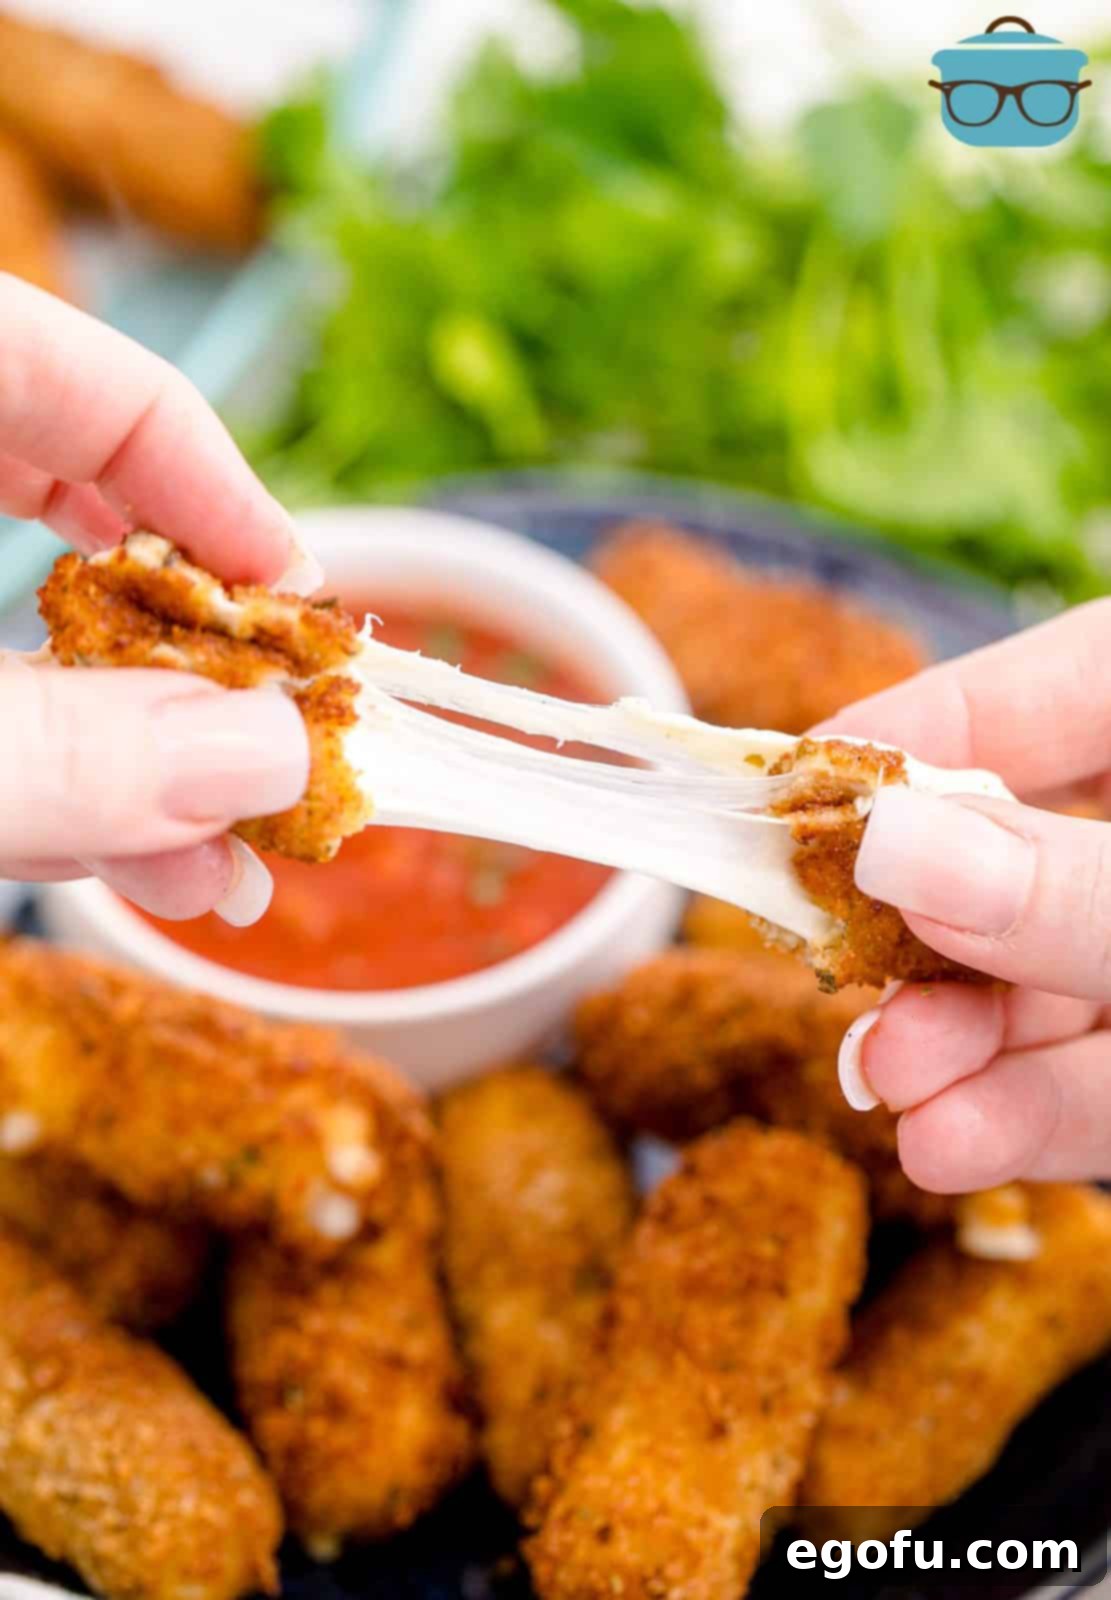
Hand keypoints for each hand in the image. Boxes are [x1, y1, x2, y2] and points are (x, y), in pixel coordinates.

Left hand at [0, 275, 316, 924]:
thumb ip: (57, 752)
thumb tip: (270, 762)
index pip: (86, 375)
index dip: (217, 484)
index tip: (305, 609)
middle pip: (61, 495)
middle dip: (182, 652)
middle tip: (272, 743)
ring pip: (11, 615)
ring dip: (121, 747)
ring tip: (211, 867)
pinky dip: (39, 768)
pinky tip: (111, 850)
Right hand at [820, 596, 1110, 1189]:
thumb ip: (1069, 882)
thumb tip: (883, 842)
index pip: (1022, 691)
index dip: (892, 741)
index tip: (773, 800)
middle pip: (1007, 859)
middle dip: (917, 935)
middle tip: (829, 976)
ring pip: (1045, 982)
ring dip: (960, 1048)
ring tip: (897, 1093)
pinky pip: (1102, 1076)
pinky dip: (1031, 1114)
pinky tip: (952, 1147)